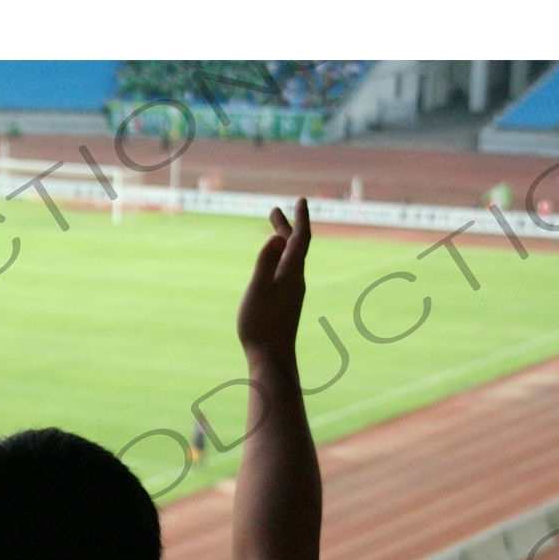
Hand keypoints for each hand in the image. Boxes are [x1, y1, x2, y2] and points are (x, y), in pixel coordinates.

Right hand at [237, 197, 310, 359]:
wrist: (272, 358)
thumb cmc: (261, 325)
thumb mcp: (258, 290)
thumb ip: (266, 263)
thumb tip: (277, 238)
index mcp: (290, 273)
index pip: (300, 239)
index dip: (300, 218)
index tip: (300, 200)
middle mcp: (295, 280)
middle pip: (295, 247)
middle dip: (287, 227)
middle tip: (276, 211)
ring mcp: (292, 293)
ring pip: (291, 260)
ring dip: (283, 243)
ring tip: (274, 233)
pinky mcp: (286, 304)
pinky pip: (286, 272)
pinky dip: (280, 260)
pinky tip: (273, 267)